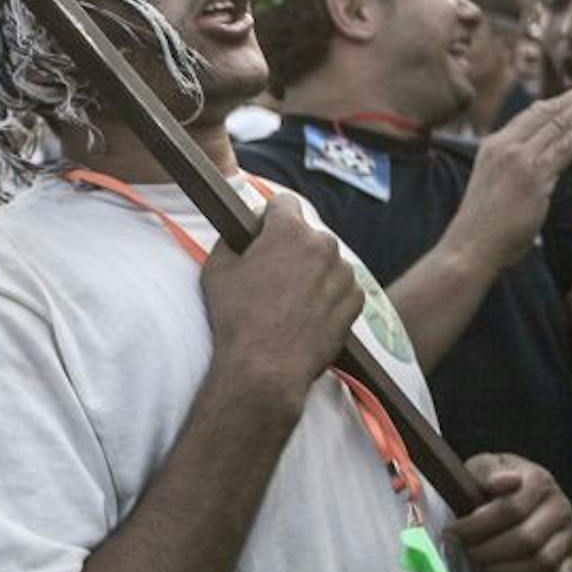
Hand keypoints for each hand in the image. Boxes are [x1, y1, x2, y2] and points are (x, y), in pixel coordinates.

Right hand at [202, 197, 363, 413]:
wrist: (266, 367)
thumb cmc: (238, 320)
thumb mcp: (216, 271)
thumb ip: (229, 241)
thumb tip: (238, 235)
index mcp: (289, 231)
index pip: (284, 203)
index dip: (269, 219)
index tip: (262, 235)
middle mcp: (323, 245)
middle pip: (306, 235)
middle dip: (291, 249)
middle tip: (271, 277)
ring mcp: (343, 273)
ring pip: (325, 262)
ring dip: (311, 273)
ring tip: (288, 302)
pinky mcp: (355, 300)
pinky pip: (341, 288)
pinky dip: (327, 296)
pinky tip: (305, 315)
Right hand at [449, 73, 571, 270]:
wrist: (469, 249)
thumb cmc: (483, 228)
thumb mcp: (496, 188)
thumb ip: (515, 171)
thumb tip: (538, 170)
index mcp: (494, 146)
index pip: (533, 114)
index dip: (563, 99)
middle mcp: (503, 145)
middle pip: (548, 110)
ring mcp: (517, 159)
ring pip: (559, 122)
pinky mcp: (531, 176)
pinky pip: (565, 146)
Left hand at [450, 454, 571, 571]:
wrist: (521, 494)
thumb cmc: (495, 483)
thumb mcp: (484, 467)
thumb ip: (487, 471)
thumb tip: (504, 481)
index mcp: (539, 480)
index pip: (510, 509)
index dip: (476, 526)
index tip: (452, 533)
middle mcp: (560, 507)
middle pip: (526, 539)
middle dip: (488, 551)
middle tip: (466, 552)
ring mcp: (570, 536)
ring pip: (542, 563)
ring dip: (504, 571)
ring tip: (481, 566)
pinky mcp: (571, 561)